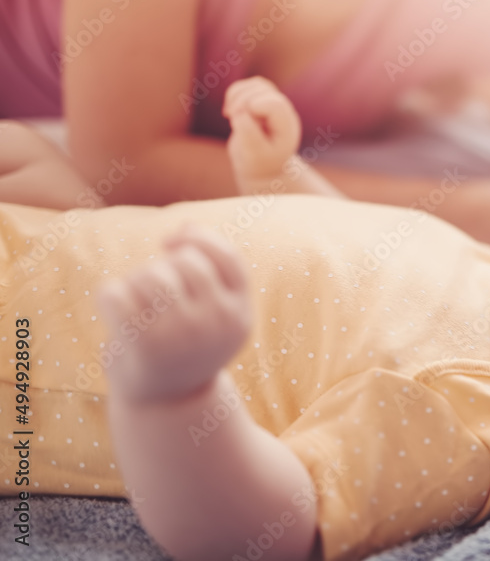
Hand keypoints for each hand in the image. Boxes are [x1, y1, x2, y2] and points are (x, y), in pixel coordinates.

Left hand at [96, 223, 252, 402]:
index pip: (226, 256)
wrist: (166, 405)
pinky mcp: (143, 345)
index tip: (171, 241)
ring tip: (138, 308)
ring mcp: (182, 334)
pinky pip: (116, 292)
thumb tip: (187, 224)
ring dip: (136, 283)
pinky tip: (116, 316)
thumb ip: (210, 268)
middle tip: (155, 295)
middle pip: (183, 261)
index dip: (198, 237)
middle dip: (162, 267)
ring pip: (149, 274)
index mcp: (239, 314)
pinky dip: (109, 298)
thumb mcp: (214, 311)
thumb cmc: (188, 345)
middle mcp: (217, 323)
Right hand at [223, 76, 302, 189]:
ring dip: (237, 94)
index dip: (252, 106)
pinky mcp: (261, 101)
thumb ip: (249, 135)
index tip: (237, 120)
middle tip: (230, 117)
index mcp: (286, 126)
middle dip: (242, 100)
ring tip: (228, 113)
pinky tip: (229, 110)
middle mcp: (284, 113)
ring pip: (257, 84)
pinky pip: (249, 85)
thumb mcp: (254, 155)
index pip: (274, 104)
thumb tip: (240, 112)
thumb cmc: (258, 163)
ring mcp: (273, 105)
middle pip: (264, 91)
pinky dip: (235, 92)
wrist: (260, 167)